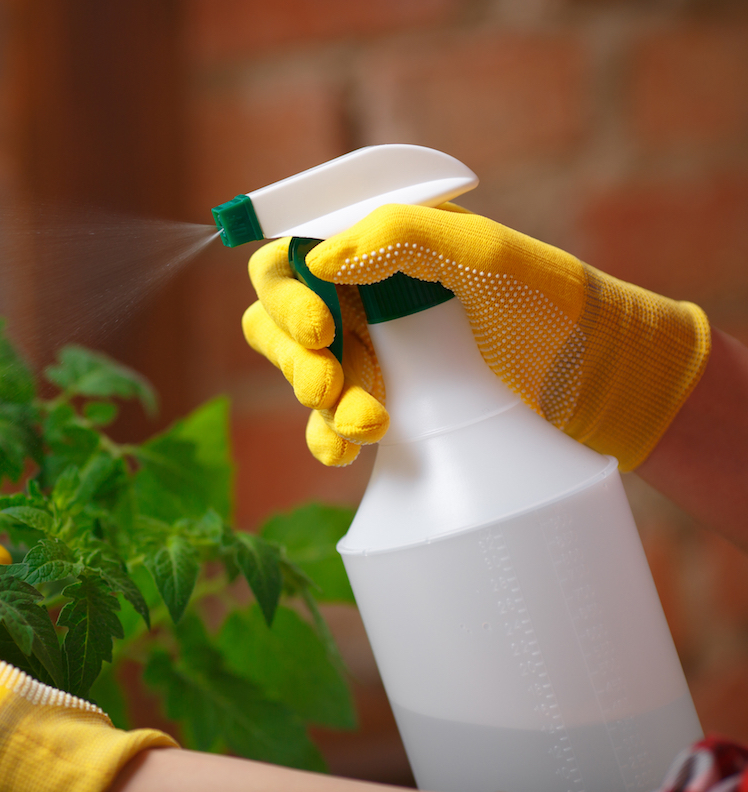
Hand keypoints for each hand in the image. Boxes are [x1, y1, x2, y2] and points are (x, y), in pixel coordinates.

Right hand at [243, 203, 709, 469]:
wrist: (610, 390)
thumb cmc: (559, 312)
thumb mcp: (490, 259)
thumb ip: (405, 237)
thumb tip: (319, 259)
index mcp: (388, 240)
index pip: (297, 251)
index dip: (288, 290)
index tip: (321, 329)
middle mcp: (373, 288)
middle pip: (284, 314)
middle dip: (295, 353)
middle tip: (326, 385)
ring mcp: (379, 347)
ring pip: (306, 369)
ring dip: (318, 401)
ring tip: (368, 427)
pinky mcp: (389, 399)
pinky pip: (331, 417)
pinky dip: (326, 435)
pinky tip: (345, 451)